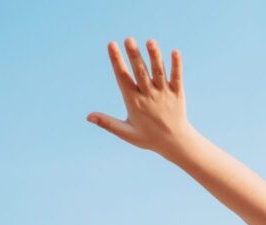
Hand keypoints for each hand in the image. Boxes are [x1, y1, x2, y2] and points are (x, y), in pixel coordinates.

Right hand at [88, 38, 190, 157]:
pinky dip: (176, 65)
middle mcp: (149, 95)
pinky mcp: (178, 94)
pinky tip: (175, 52)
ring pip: (158, 72)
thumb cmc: (148, 137)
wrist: (174, 143)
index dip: (117, 61)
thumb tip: (88, 116)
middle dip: (134, 55)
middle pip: (140, 72)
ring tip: (150, 42)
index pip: (123, 78)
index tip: (111, 45)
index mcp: (134, 102)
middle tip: (128, 39)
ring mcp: (164, 94)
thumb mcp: (125, 132)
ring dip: (155, 56)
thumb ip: (107, 123)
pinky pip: (177, 77)